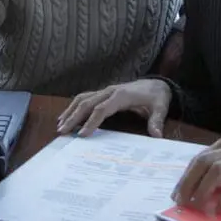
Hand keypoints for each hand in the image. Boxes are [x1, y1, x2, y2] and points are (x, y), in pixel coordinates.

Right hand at [56, 79, 171, 137]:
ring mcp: (105, 91)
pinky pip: (85, 98)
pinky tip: (67, 117)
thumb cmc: (157, 97)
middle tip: (62, 131)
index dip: (91, 121)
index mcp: (121, 95)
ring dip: (70, 111)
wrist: (157, 84)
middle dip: (73, 117)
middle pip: (87, 103)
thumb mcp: (160, 108)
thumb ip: (157, 121)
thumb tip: (157, 135)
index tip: (82, 135)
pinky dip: (74, 107)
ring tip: (60, 125)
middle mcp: (110, 91)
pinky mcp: (103, 93)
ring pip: (82, 98)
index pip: (102, 109)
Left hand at [172, 133, 220, 213]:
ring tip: (200, 207)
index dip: (186, 176)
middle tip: (184, 202)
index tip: (177, 194)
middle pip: (206, 162)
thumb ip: (218, 165)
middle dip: (191, 183)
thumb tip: (190, 187)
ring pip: (219, 170)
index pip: (201, 157)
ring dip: (204, 190)